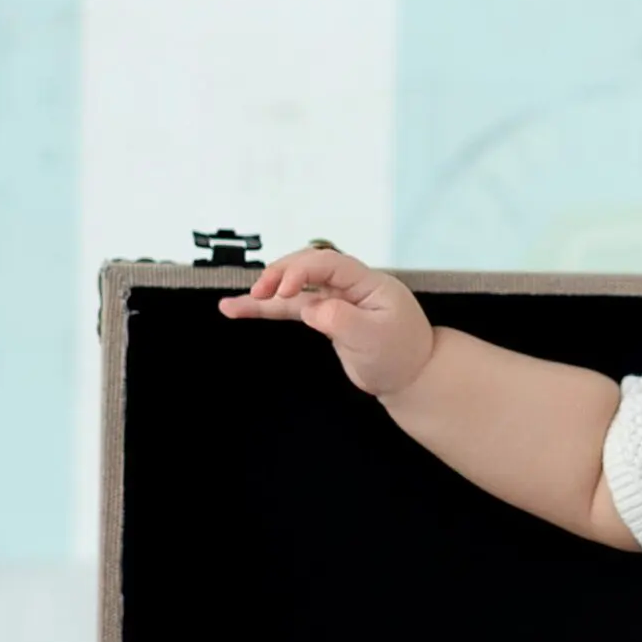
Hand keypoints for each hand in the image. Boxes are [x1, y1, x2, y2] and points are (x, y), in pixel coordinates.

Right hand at [219, 243, 434, 399]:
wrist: (411, 376)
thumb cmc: (401, 355)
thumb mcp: (375, 338)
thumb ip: (342, 320)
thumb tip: (312, 309)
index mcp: (368, 282)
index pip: (329, 264)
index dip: (302, 271)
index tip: (283, 290)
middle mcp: (349, 286)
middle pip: (306, 268)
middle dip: (279, 276)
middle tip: (258, 292)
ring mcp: (335, 300)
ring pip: (293, 291)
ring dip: (263, 296)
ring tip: (230, 306)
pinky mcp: (325, 316)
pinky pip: (292, 309)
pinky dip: (267, 310)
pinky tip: (240, 310)